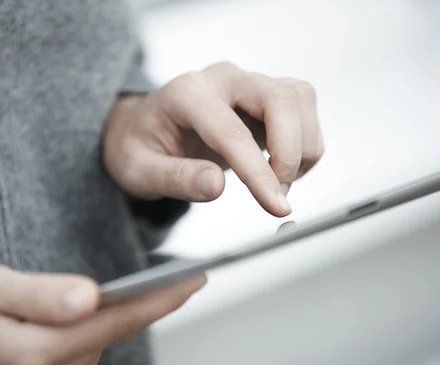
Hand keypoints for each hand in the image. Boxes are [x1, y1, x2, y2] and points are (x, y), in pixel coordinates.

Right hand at [0, 265, 205, 364]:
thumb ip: (39, 294)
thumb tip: (90, 296)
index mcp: (33, 355)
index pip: (115, 321)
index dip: (161, 299)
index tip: (196, 278)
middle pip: (105, 335)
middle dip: (114, 304)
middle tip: (96, 281)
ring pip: (91, 349)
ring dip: (85, 324)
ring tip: (46, 308)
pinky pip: (75, 363)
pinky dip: (73, 341)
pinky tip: (46, 329)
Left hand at [103, 62, 323, 216]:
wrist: (143, 130)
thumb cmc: (138, 147)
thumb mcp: (139, 171)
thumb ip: (176, 178)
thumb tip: (216, 186)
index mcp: (186, 94)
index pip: (232, 131)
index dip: (258, 171)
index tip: (276, 204)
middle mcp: (221, 80)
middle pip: (280, 98)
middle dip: (291, 151)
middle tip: (278, 194)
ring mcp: (245, 84)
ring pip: (299, 99)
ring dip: (302, 146)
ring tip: (278, 183)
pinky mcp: (263, 97)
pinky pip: (302, 110)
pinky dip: (304, 144)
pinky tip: (281, 169)